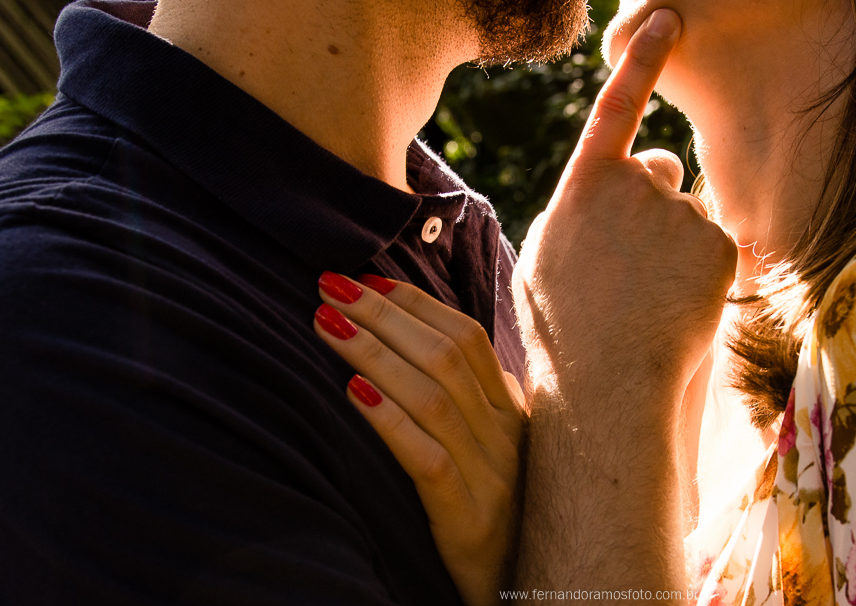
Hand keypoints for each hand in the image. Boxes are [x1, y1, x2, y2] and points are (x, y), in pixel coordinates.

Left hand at [312, 273, 525, 605]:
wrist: (530, 594)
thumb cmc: (505, 515)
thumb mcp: (500, 449)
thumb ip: (478, 401)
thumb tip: (435, 345)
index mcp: (514, 411)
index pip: (465, 336)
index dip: (414, 303)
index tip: (366, 280)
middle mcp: (509, 434)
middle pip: (444, 355)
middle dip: (382, 315)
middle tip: (329, 286)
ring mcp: (493, 476)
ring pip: (432, 396)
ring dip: (374, 353)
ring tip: (325, 325)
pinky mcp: (470, 520)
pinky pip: (429, 459)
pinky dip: (390, 420)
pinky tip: (353, 393)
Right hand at [515, 9, 737, 416]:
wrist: (605, 389)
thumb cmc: (565, 335)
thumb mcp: (546, 261)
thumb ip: (576, 212)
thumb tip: (599, 192)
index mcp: (584, 186)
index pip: (615, 106)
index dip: (642, 59)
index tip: (668, 17)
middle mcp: (633, 186)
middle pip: (658, 170)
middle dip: (654, 202)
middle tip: (635, 265)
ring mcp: (678, 213)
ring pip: (686, 214)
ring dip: (677, 244)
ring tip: (650, 299)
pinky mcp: (717, 245)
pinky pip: (714, 244)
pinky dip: (704, 271)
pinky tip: (678, 307)